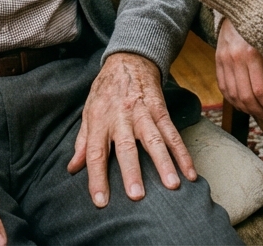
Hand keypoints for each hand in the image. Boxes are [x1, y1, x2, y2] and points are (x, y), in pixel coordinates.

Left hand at [66, 52, 197, 206]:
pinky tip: (190, 172)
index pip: (96, 153)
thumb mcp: (88, 111)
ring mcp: (143, 113)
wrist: (128, 60)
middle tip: (137, 196)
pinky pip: (173, 134)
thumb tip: (72, 168)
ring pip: (154, 140)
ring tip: (172, 185)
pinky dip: (183, 153)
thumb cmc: (106, 90)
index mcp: (100, 120)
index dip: (97, 178)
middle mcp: (121, 118)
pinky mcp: (160, 111)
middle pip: (126, 147)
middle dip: (132, 172)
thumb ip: (82, 141)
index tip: (101, 201)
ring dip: (164, 163)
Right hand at [216, 18, 262, 125]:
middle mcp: (235, 59)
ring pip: (233, 95)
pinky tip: (243, 105)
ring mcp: (224, 60)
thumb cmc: (262, 26)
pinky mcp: (217, 60)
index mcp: (252, 54)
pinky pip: (223, 87)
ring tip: (259, 113)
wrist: (239, 8)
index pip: (260, 91)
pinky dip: (233, 100)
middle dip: (260, 112)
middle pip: (246, 97)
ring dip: (246, 109)